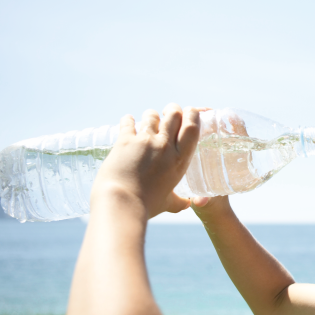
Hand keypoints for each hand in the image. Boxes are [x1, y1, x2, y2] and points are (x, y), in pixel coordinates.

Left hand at [92, 103, 200, 218]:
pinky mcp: (124, 140)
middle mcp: (165, 146)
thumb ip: (178, 202)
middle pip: (174, 114)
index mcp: (180, 160)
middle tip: (169, 113)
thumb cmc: (146, 205)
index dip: (193, 115)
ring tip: (148, 120)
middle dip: (173, 109)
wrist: (121, 203)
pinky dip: (128, 120)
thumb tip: (186, 204)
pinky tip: (128, 121)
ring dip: (151, 116)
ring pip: (152, 115)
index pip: (191, 128)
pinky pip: (128, 122)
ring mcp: (144, 141)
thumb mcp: (167, 203)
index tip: (191, 112)